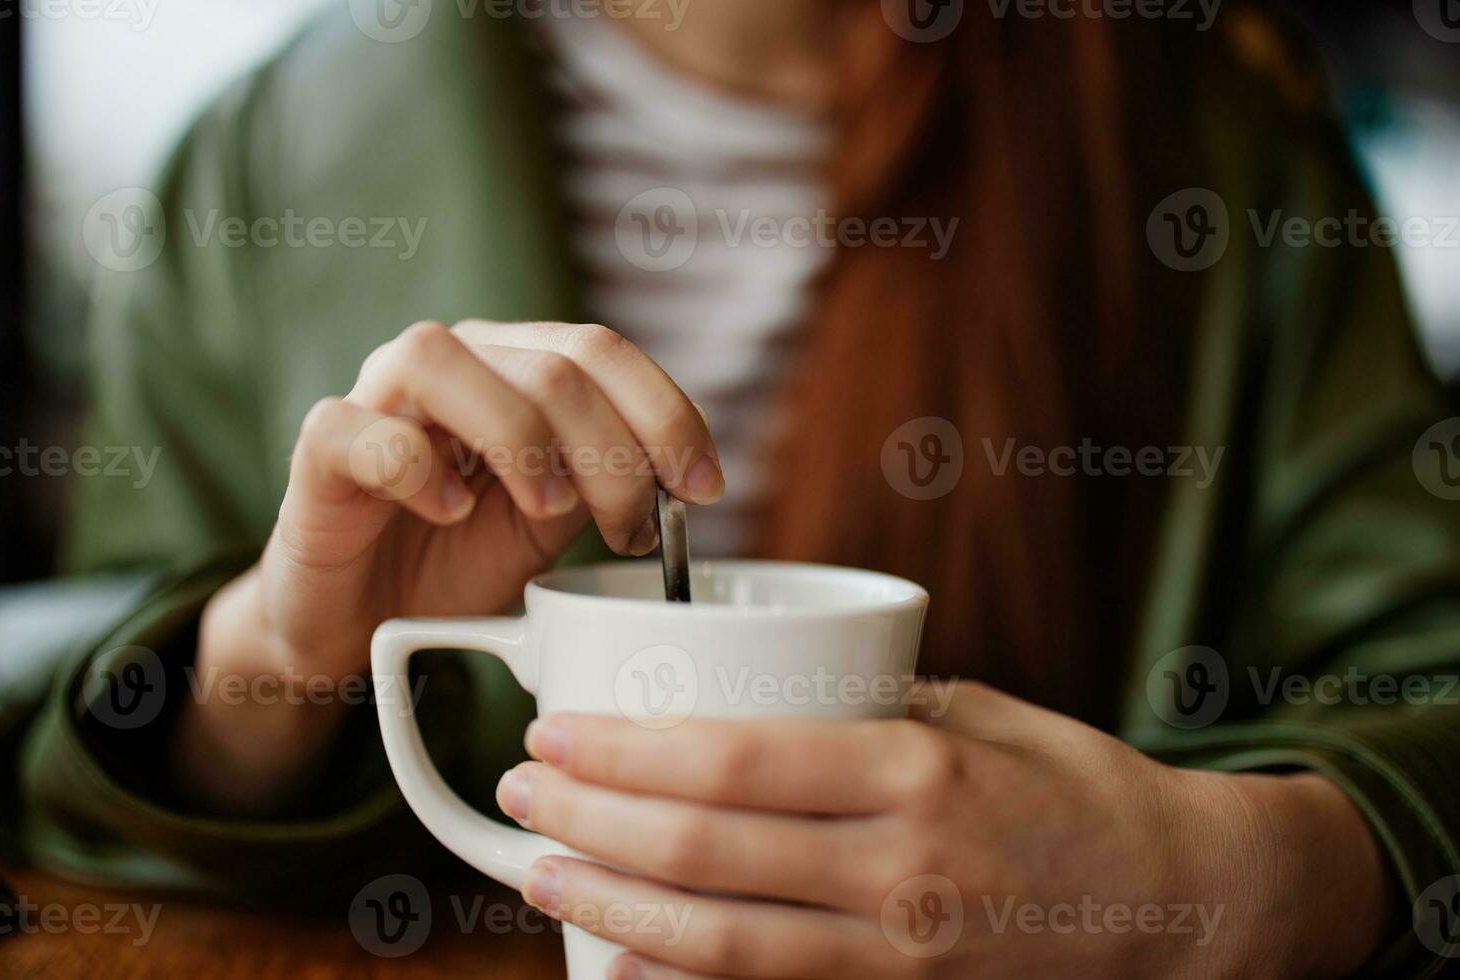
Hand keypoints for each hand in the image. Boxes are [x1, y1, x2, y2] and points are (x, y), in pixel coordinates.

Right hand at [181, 320, 721, 807]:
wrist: (361, 623)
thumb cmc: (457, 561)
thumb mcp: (551, 525)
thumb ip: (601, 484)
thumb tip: (678, 479)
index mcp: (511, 367)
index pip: (599, 349)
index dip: (665, 412)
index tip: (704, 487)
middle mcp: (449, 363)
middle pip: (546, 362)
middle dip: (612, 450)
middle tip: (629, 529)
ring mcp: (376, 397)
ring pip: (442, 359)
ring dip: (519, 437)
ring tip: (548, 509)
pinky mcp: (320, 450)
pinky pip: (358, 429)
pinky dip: (414, 466)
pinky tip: (450, 511)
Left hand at [496, 682, 1389, 979]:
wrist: (1181, 903)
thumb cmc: (1075, 787)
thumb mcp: (980, 712)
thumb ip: (870, 706)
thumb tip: (762, 693)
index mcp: (914, 770)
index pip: (736, 761)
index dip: (626, 751)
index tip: (557, 731)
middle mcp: (898, 868)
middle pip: (706, 850)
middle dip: (592, 819)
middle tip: (522, 790)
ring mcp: (900, 954)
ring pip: (723, 944)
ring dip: (615, 906)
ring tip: (541, 870)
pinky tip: (618, 964)